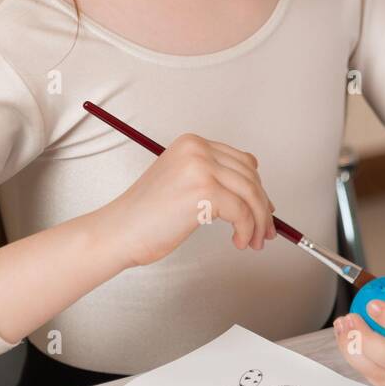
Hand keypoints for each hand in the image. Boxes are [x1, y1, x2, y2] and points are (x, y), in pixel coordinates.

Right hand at [108, 132, 277, 267]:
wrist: (119, 231)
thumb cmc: (146, 216)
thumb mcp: (182, 184)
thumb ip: (213, 179)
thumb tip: (256, 195)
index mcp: (192, 144)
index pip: (242, 161)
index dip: (257, 189)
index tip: (262, 210)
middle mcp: (197, 149)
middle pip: (250, 176)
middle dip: (262, 207)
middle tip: (265, 231)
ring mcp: (201, 168)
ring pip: (251, 194)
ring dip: (257, 222)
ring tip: (253, 241)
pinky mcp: (204, 190)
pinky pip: (242, 212)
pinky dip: (246, 230)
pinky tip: (238, 242)